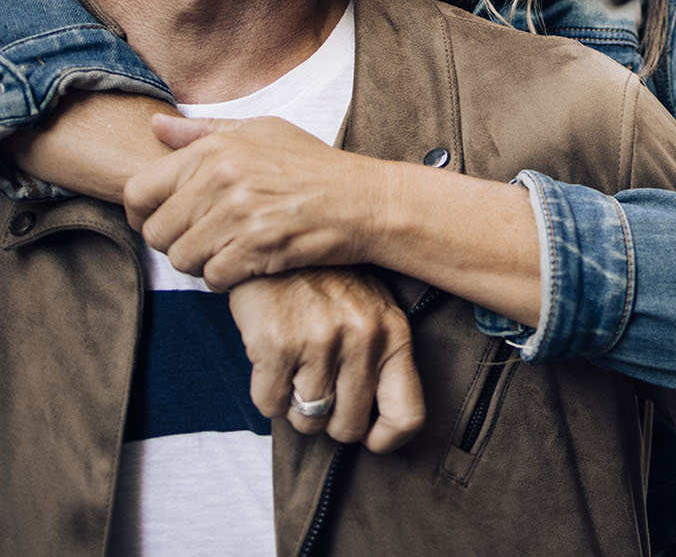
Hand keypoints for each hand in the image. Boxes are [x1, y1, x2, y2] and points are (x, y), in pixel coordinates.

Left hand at [125, 114, 393, 289]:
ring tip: (228, 251)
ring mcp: (239, 213)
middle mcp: (222, 178)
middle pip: (157, 232)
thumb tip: (155, 127)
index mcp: (215, 149)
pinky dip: (226, 279)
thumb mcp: (262, 131)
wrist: (365, 201)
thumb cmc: (314, 166)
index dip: (141, 214)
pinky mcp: (258, 246)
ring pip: (182, 259)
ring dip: (201, 263)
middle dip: (175, 244)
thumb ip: (204, 132)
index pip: (140, 190)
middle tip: (204, 241)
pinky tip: (247, 264)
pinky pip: (213, 277)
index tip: (159, 223)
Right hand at [227, 268, 424, 452]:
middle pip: (347, 427)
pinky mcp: (276, 344)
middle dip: (329, 419)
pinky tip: (272, 363)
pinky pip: (270, 405)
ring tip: (294, 369)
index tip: (369, 436)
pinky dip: (267, 394)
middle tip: (318, 389)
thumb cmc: (328, 279)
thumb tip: (381, 426)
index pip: (407, 416)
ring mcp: (319, 342)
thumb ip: (383, 358)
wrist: (277, 235)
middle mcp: (362, 339)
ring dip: (295, 404)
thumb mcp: (372, 308)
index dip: (386, 439)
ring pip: (307, 420)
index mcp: (393, 334)